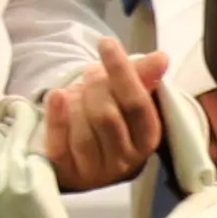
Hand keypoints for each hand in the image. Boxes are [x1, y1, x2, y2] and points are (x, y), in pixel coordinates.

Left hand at [35, 44, 167, 194]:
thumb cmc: (111, 115)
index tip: (107, 43)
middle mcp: (127, 160)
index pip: (137, 104)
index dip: (122, 72)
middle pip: (108, 118)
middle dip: (95, 87)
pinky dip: (56, 120)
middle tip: (90, 72)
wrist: (82, 150)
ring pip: (84, 134)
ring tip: (75, 92)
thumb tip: (160, 58)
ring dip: (76, 104)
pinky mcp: (69, 174)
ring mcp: (97, 171)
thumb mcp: (127, 95)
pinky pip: (60, 148)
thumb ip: (143, 76)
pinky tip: (56, 96)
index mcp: (148, 137)